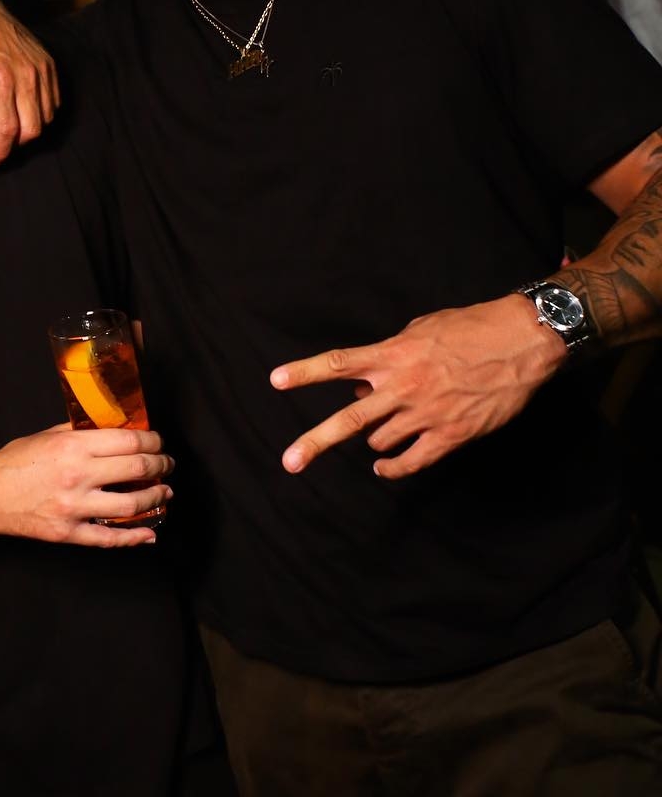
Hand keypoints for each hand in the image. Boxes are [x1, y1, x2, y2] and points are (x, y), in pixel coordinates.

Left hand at [0, 0, 58, 165]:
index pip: (6, 132)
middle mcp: (25, 75)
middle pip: (31, 130)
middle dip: (14, 145)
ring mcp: (41, 69)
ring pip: (46, 119)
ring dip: (28, 131)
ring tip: (7, 125)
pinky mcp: (49, 64)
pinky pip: (54, 102)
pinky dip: (41, 114)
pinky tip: (21, 110)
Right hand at [0, 423, 171, 545]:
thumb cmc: (13, 462)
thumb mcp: (47, 435)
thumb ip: (80, 430)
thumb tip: (113, 426)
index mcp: (73, 446)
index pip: (129, 441)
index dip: (153, 440)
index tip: (158, 442)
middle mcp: (77, 476)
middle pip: (138, 470)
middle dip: (160, 465)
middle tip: (167, 464)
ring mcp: (75, 507)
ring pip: (132, 505)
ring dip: (156, 498)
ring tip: (164, 493)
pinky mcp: (69, 532)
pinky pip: (110, 538)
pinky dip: (134, 537)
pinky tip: (149, 534)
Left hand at [271, 295, 566, 479]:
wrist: (521, 342)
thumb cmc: (470, 328)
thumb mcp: (421, 329)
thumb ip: (388, 355)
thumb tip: (363, 386)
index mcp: (393, 354)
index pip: (338, 363)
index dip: (305, 372)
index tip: (276, 380)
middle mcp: (402, 386)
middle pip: (350, 418)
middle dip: (316, 441)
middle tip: (289, 462)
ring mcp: (426, 414)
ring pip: (380, 441)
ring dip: (375, 438)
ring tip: (387, 426)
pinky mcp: (450, 435)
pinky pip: (411, 461)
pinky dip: (394, 468)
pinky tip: (384, 469)